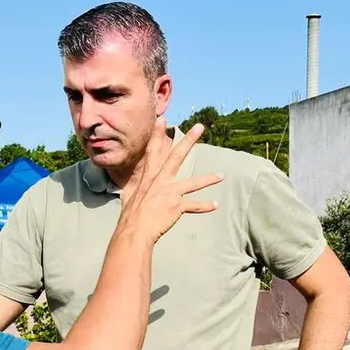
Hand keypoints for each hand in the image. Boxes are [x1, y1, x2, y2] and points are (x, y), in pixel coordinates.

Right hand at [118, 117, 222, 242]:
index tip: (162, 119)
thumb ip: (134, 187)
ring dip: (208, 179)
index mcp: (149, 177)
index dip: (158, 134)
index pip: (153, 150)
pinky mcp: (177, 206)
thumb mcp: (129, 195)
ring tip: (221, 176)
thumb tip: (132, 186)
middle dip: (188, 140)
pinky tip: (215, 205)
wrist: (134, 230)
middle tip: (200, 126)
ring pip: (193, 183)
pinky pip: (194, 206)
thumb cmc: (130, 215)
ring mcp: (170, 193)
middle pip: (176, 156)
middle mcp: (160, 181)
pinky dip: (204, 206)